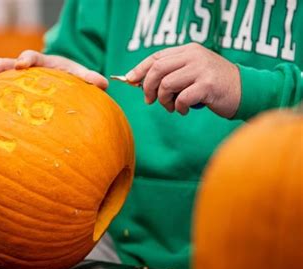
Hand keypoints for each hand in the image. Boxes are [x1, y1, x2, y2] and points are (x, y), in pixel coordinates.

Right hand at [0, 50, 107, 91]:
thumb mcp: (79, 77)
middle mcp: (25, 68)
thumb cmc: (70, 79)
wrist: (61, 82)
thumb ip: (89, 79)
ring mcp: (14, 79)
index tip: (21, 65)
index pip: (33, 56)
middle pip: (5, 63)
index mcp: (43, 63)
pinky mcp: (9, 89)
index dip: (26, 58)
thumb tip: (104, 83)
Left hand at [125, 43, 240, 117]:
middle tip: (148, 100)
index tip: (129, 80)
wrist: (246, 90)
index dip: (140, 69)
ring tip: (172, 107)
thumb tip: (140, 83)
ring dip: (163, 100)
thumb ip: (171, 74)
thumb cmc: (214, 85)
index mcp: (188, 50)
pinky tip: (183, 111)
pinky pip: (181, 98)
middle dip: (147, 87)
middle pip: (158, 69)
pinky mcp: (208, 85)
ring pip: (166, 84)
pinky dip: (178, 107)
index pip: (157, 57)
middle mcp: (194, 56)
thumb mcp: (192, 73)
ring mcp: (201, 69)